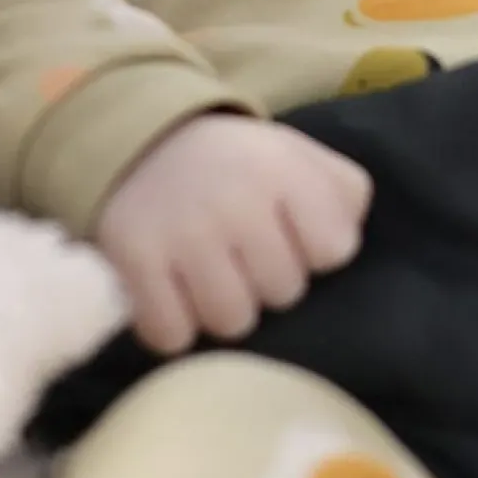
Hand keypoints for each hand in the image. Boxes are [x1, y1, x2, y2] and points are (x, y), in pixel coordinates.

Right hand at [94, 115, 372, 354]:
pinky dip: (173, 323)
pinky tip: (175, 293)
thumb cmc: (240, 165)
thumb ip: (343, 195)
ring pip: (231, 322)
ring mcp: (183, 231)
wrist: (148, 142)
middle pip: (284, 293)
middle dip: (269, 281)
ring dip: (224, 308)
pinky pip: (171, 335)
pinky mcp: (134, 257)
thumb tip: (343, 246)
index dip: (316, 251)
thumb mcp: (300, 157)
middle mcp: (234, 197)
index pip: (333, 250)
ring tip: (213, 277)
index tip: (292, 233)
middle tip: (245, 254)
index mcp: (282, 168)